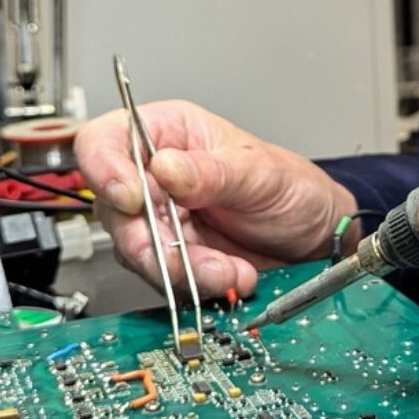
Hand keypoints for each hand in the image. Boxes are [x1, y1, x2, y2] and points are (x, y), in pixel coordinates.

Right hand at [75, 100, 355, 297]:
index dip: (105, 170)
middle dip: (154, 242)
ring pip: (137, 251)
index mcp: (166, 133)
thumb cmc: (290, 186)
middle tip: (191, 258)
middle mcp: (152, 176)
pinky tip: (232, 276)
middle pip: (114, 210)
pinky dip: (197, 285)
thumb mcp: (257, 171)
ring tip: (229, 270)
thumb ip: (210, 172)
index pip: (103, 142)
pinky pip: (164, 278)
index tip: (131, 198)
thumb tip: (166, 168)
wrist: (315, 236)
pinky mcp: (173, 258)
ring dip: (183, 270)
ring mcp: (160, 220)